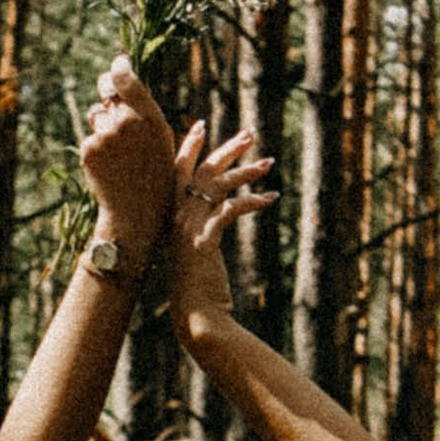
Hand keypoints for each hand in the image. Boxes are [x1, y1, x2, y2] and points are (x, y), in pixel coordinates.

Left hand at [77, 59, 176, 267]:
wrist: (136, 212)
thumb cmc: (154, 174)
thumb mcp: (162, 139)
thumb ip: (146, 109)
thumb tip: (129, 76)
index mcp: (151, 118)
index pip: (126, 80)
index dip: (119, 67)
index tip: (118, 62)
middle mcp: (128, 123)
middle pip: (107, 94)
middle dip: (107, 95)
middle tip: (111, 103)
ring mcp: (106, 136)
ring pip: (97, 115)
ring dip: (102, 124)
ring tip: (117, 150)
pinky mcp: (89, 149)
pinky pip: (89, 136)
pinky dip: (95, 146)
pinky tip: (108, 163)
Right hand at [167, 119, 278, 322]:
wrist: (194, 316)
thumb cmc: (196, 288)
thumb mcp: (191, 252)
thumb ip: (197, 229)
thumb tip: (213, 214)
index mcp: (169, 216)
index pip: (175, 171)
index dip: (189, 147)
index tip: (201, 125)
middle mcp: (175, 217)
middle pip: (202, 171)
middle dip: (227, 150)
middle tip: (250, 134)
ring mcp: (188, 228)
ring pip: (219, 187)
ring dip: (247, 172)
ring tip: (269, 163)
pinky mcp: (204, 241)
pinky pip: (231, 210)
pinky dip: (253, 201)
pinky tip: (270, 198)